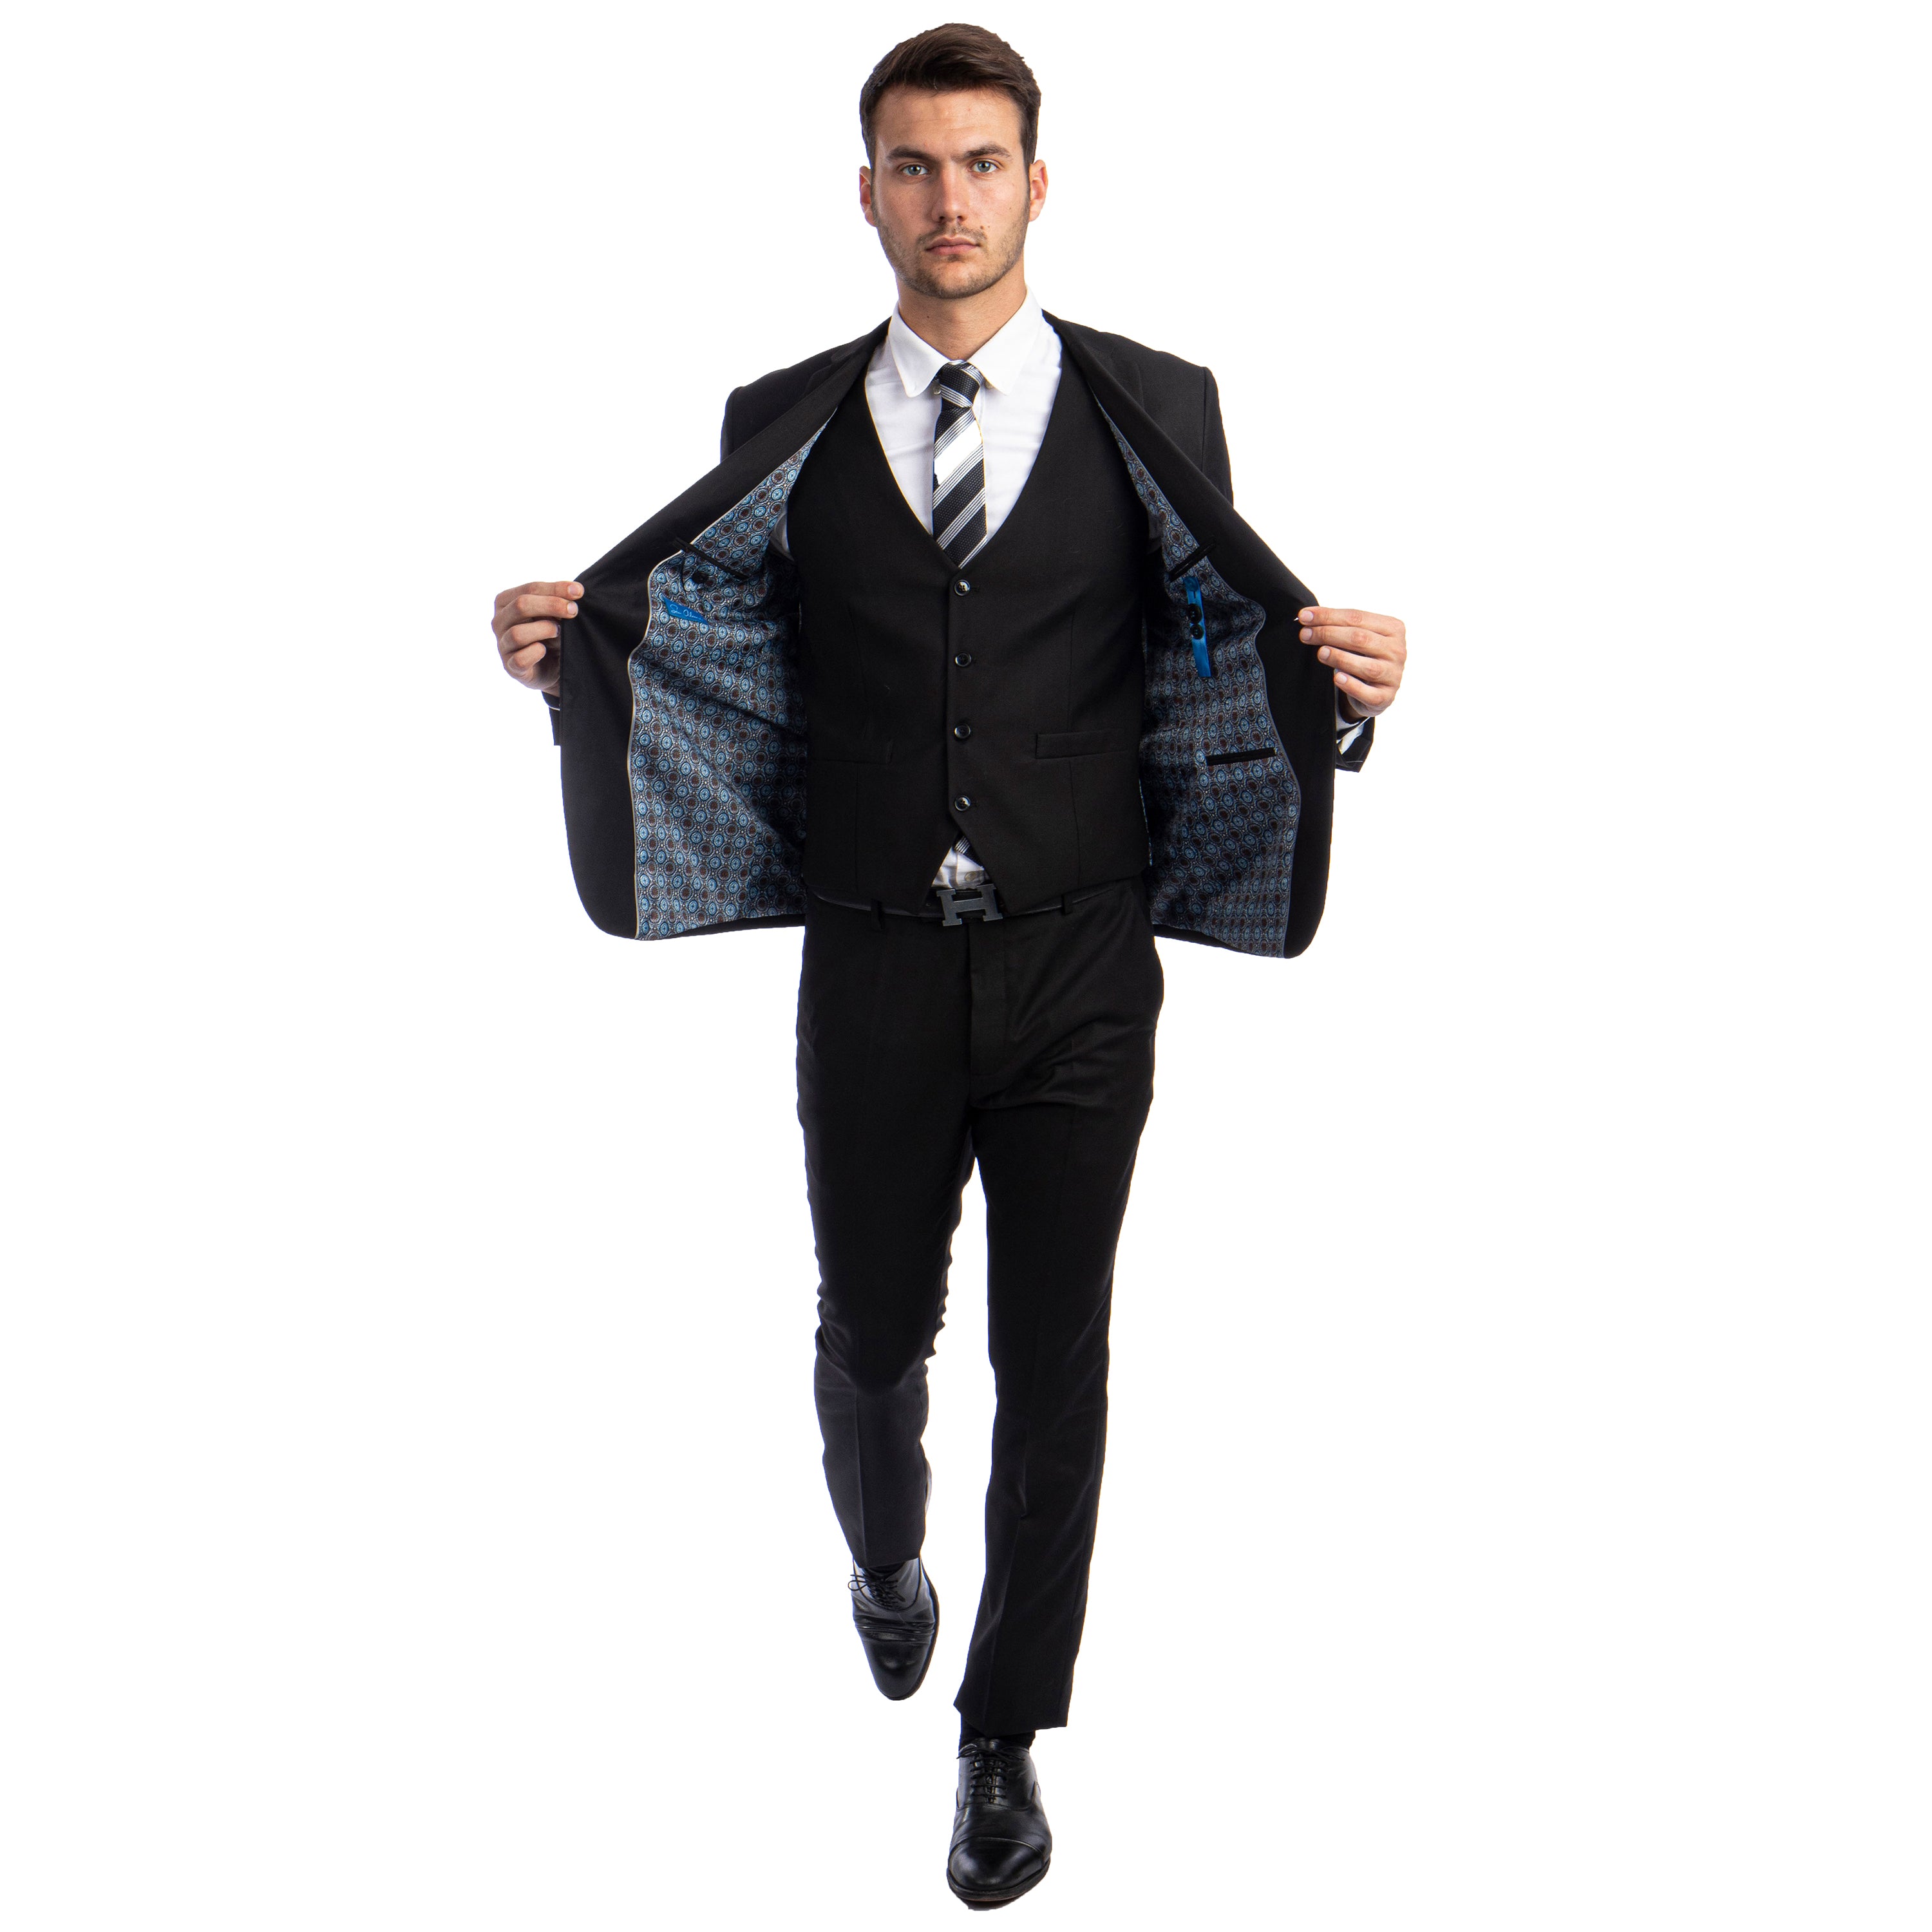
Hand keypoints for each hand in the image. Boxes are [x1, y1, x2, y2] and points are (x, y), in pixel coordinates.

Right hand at [492, 581, 582, 695]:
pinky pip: (520, 659)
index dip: (555, 588)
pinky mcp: (510, 666)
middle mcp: (499, 621)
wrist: (552, 667)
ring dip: (544, 629)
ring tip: (559, 632)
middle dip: (551, 605)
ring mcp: (502, 644)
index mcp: (506, 601)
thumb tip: (576, 590)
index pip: (529, 589)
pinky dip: (535, 653)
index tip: (579, 591)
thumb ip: (559, 600)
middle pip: (521, 605)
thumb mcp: (553, 613)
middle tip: (573, 611)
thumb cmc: (549, 634)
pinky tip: (545, 650)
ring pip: (518, 633)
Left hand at [1298, 607, 1406, 719]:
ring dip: (1340, 658)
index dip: (1328, 616)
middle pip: (1360, 639)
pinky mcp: (1386, 697)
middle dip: (1329, 634)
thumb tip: (1307, 616)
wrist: (1377, 688)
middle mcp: (1397, 650)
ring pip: (1366, 666)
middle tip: (1305, 635)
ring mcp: (1394, 675)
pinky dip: (1352, 686)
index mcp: (1393, 628)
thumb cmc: (1363, 655)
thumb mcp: (1358, 636)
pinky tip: (1337, 678)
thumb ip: (1339, 625)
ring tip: (1321, 653)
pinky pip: (1369, 693)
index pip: (1357, 618)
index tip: (1304, 616)